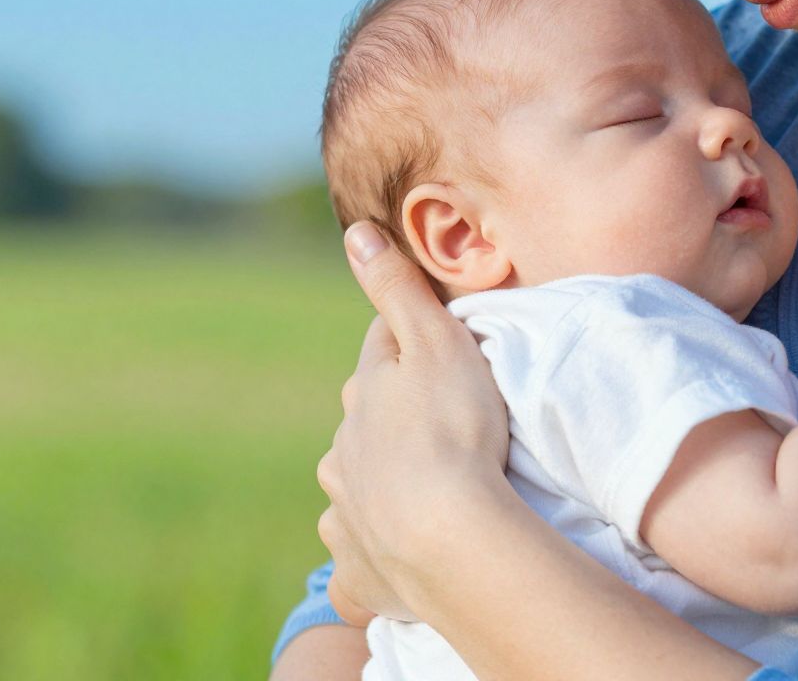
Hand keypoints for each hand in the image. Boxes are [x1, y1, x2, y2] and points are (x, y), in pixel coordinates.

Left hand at [315, 223, 510, 625]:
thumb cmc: (454, 429)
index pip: (382, 355)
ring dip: (382, 483)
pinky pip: (362, 551)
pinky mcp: (359, 566)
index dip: (413, 350)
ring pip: (358, 485)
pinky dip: (378, 546)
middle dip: (394, 420)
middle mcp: (343, 449)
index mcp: (364, 392)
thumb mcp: (436, 342)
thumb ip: (396, 289)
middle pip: (367, 423)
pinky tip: (401, 550)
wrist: (448, 539)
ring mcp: (347, 510)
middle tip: (446, 428)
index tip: (443, 355)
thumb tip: (353, 231)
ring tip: (426, 491)